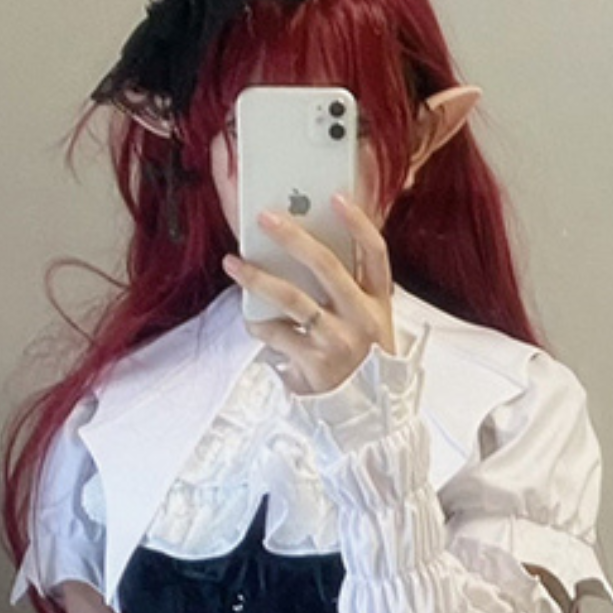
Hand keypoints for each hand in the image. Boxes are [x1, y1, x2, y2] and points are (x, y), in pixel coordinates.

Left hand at [220, 191, 394, 396]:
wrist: (360, 415)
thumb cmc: (356, 359)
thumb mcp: (364, 322)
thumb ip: (345, 288)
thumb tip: (300, 245)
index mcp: (379, 303)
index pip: (375, 254)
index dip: (358, 223)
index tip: (335, 197)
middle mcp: (364, 319)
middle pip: (328, 267)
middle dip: (293, 238)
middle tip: (264, 218)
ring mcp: (340, 343)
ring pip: (294, 299)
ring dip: (258, 277)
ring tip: (233, 263)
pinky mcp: (316, 366)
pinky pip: (278, 334)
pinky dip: (259, 325)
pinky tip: (251, 321)